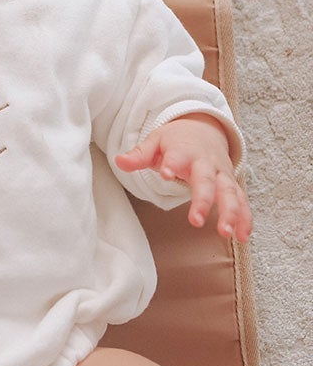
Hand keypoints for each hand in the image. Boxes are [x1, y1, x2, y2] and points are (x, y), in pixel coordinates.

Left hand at [115, 114, 251, 240]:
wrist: (203, 128)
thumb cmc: (175, 140)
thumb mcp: (154, 142)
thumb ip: (139, 155)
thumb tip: (119, 161)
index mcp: (184, 150)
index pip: (178, 156)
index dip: (173, 164)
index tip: (166, 174)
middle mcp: (206, 163)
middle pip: (207, 181)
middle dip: (204, 200)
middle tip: (196, 221)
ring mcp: (222, 174)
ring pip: (230, 193)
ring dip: (231, 213)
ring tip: (226, 233)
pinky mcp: (232, 184)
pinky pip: (242, 201)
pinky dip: (245, 218)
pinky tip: (243, 236)